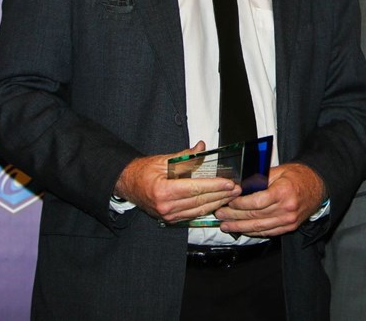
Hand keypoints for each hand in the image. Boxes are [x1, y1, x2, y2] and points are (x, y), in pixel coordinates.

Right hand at [114, 141, 241, 222]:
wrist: (128, 185)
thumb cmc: (144, 171)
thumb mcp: (164, 159)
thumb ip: (186, 156)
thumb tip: (202, 147)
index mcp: (163, 190)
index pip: (195, 188)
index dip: (214, 186)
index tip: (229, 183)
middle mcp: (166, 206)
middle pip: (200, 201)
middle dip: (221, 195)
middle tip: (237, 190)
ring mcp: (167, 215)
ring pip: (198, 210)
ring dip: (217, 203)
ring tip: (231, 196)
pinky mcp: (170, 219)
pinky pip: (192, 214)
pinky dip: (206, 208)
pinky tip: (217, 202)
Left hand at [215, 162, 325, 236]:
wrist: (318, 186)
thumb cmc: (298, 176)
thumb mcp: (279, 171)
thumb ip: (259, 178)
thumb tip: (239, 185)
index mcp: (283, 192)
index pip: (256, 202)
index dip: (240, 204)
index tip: (228, 202)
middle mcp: (286, 208)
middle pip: (255, 216)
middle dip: (234, 217)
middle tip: (220, 215)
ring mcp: (288, 220)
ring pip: (259, 227)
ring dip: (240, 228)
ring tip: (226, 226)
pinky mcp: (289, 226)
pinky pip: (268, 232)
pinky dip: (253, 232)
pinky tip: (242, 230)